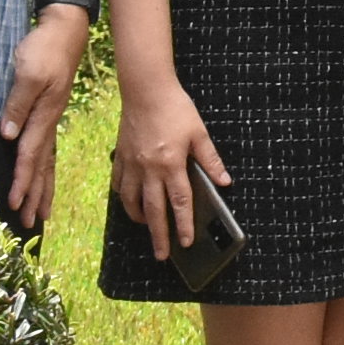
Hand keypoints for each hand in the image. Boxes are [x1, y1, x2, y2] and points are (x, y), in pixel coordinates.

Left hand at [0, 3, 91, 226]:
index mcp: (43, 115)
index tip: (14, 203)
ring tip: (40, 211)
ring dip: (42, 187)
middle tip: (28, 223)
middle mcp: (49, 121)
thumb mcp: (27, 72)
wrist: (64, 29)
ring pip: (47, 160)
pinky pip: (47, 148)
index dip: (22, 180)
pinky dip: (45, 167)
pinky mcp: (49, 110)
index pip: (30, 155)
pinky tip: (42, 175)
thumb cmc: (44, 48)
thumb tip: (8, 135)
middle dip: (35, 195)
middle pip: (42, 166)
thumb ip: (18, 104)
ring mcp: (51, 117)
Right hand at [113, 75, 225, 258]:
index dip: (183, 225)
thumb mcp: (199, 132)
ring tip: (146, 229)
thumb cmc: (175, 109)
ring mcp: (132, 164)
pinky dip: (124, 197)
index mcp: (171, 164)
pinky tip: (129, 202)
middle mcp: (149, 169)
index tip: (186, 243)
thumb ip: (210, 159)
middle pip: (154, 210)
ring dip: (139, 219)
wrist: (146, 89)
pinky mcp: (121, 157)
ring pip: (132, 201)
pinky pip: (119, 184)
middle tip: (162, 255)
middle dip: (159, 235)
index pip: (179, 202)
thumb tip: (225, 181)